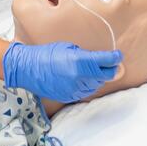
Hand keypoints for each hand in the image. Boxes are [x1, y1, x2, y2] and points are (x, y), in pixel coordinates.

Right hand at [1, 41, 121, 102]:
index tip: (118, 55)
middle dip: (110, 69)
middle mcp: (79, 78)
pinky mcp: (70, 97)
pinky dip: (88, 85)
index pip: (106, 61)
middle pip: (106, 76)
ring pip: (97, 84)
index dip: (115, 58)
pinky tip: (82, 78)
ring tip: (91, 70)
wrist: (28, 69)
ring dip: (98, 77)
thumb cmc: (47, 54)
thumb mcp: (69, 48)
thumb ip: (87, 55)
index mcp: (79, 62)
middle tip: (111, 63)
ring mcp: (75, 89)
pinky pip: (86, 91)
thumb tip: (100, 60)